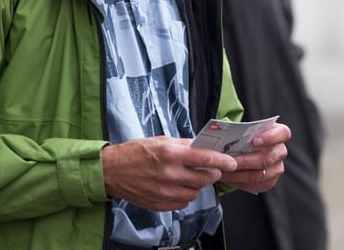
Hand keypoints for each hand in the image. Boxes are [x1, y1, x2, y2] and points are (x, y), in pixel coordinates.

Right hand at [102, 136, 237, 210]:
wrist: (111, 170)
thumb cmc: (135, 152)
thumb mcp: (161, 140)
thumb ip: (184, 145)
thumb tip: (203, 146)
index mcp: (170, 154)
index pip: (205, 158)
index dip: (222, 161)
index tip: (231, 162)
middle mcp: (169, 174)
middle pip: (204, 178)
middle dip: (212, 173)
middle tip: (212, 169)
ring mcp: (164, 192)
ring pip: (195, 192)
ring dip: (198, 185)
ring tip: (191, 177)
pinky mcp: (159, 204)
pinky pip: (182, 203)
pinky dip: (185, 195)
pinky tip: (179, 187)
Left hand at [219, 122, 290, 194]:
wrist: (246, 148)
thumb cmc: (246, 136)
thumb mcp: (247, 129)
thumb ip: (243, 131)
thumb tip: (227, 135)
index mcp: (279, 134)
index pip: (283, 134)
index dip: (271, 137)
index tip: (254, 140)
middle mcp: (280, 151)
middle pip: (267, 158)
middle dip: (245, 161)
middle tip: (228, 161)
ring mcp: (277, 168)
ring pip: (260, 175)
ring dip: (239, 174)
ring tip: (223, 171)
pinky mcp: (270, 181)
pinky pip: (256, 185)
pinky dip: (240, 183)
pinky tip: (228, 178)